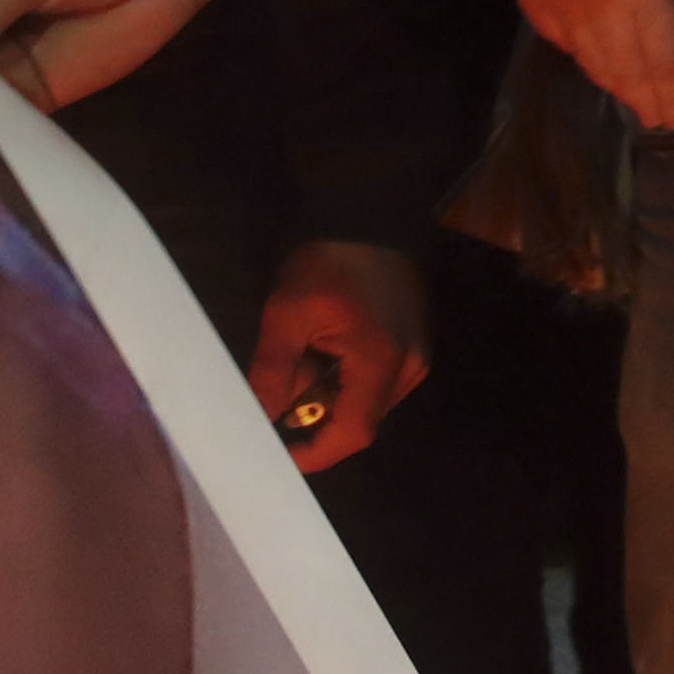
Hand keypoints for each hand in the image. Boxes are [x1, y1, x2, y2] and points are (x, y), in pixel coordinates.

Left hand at [249, 239, 431, 473]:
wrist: (367, 216)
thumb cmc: (326, 261)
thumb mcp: (285, 315)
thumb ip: (273, 374)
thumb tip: (260, 421)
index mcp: (382, 361)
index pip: (354, 434)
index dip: (315, 454)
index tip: (279, 457)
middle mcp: (408, 368)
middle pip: (358, 421)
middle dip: (313, 418)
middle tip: (276, 394)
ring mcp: (414, 358)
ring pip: (363, 403)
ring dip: (324, 397)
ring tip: (298, 359)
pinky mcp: (410, 347)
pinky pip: (371, 383)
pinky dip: (340, 381)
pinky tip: (319, 352)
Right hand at [504, 0, 673, 129]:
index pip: (666, 66)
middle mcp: (598, 2)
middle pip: (626, 76)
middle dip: (649, 102)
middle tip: (661, 117)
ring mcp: (556, 2)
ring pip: (593, 66)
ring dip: (619, 83)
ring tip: (636, 92)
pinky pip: (564, 44)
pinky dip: (588, 51)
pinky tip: (602, 41)